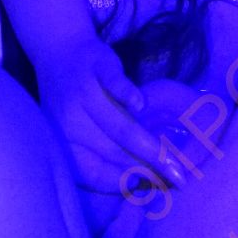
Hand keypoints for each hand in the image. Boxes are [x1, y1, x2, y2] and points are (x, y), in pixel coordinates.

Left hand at [37, 39, 185, 192]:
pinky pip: (115, 84)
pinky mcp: (99, 66)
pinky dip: (128, 94)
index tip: (147, 188)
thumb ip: (103, 153)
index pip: (91, 171)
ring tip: (173, 160)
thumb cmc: (76, 100)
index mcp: (64, 140)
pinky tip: (140, 104)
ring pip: (119, 125)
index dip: (120, 183)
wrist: (60, 49)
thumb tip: (140, 184)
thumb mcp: (78, 128)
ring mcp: (84, 91)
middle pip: (112, 151)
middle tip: (177, 179)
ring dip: (148, 144)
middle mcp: (70, 119)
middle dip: (147, 168)